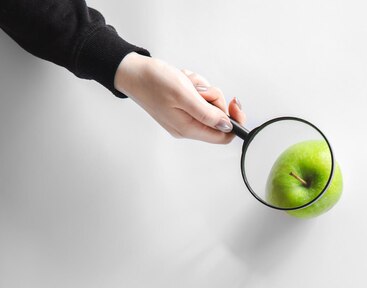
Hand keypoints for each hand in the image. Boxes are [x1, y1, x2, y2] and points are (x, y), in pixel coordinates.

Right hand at [113, 52, 245, 143]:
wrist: (131, 71)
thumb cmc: (152, 81)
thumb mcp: (184, 94)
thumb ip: (207, 113)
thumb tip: (227, 126)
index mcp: (188, 129)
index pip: (224, 136)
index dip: (234, 121)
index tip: (233, 104)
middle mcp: (187, 127)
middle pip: (218, 117)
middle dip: (213, 97)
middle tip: (197, 89)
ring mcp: (184, 117)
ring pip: (209, 103)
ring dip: (202, 89)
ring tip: (185, 83)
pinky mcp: (181, 106)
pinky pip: (199, 97)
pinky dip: (194, 86)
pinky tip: (182, 81)